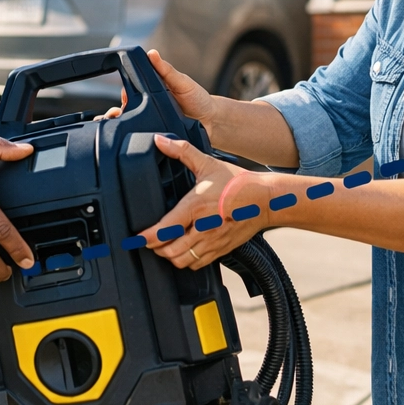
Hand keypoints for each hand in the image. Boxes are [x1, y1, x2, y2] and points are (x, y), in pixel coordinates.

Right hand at [101, 49, 218, 128]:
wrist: (213, 122)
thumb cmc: (199, 99)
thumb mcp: (183, 82)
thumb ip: (166, 70)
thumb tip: (152, 53)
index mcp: (154, 89)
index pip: (133, 88)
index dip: (126, 91)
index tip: (125, 93)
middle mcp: (150, 105)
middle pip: (128, 107)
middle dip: (121, 109)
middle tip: (120, 111)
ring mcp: (153, 120)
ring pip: (132, 122)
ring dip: (125, 122)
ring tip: (121, 122)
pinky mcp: (157, 134)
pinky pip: (144, 135)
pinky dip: (137, 135)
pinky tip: (133, 135)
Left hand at [138, 134, 276, 268]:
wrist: (265, 199)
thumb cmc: (237, 182)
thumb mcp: (207, 163)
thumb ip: (182, 151)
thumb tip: (160, 140)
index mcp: (196, 206)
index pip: (165, 229)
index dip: (147, 237)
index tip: (137, 237)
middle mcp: (203, 228)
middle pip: (171, 251)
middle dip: (155, 248)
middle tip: (148, 241)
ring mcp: (213, 242)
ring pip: (183, 261)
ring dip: (170, 257)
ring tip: (163, 247)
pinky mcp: (221, 250)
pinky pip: (198, 264)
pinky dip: (186, 262)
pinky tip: (183, 252)